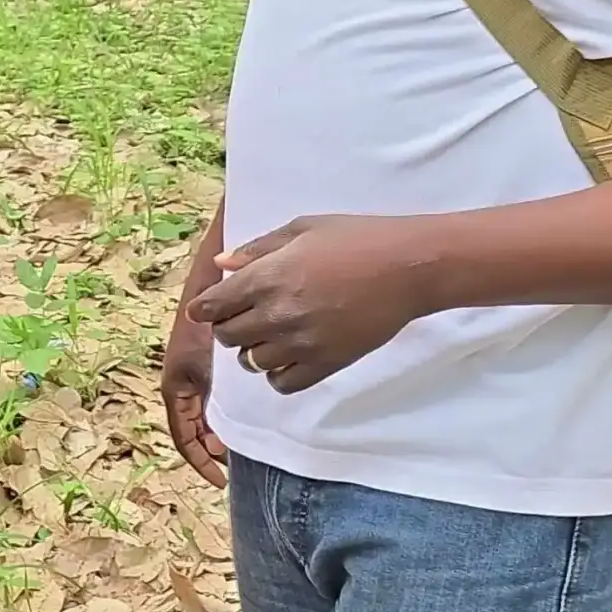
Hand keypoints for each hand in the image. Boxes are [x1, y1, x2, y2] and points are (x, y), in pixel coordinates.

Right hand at [159, 307, 227, 487]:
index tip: (219, 480)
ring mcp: (194, 377)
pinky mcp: (207, 367)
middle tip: (233, 464)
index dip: (200, 462)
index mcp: (175, 389)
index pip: (183, 438)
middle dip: (210, 451)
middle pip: (193, 431)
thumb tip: (215, 446)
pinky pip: (212, 402)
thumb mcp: (201, 369)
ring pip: (204, 418)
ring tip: (238, 447)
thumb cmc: (203, 323)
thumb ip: (206, 404)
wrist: (210, 284)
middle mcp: (182, 386)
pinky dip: (223, 417)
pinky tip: (243, 419)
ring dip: (217, 435)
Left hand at [190, 214, 442, 393]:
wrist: (408, 268)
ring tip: (269, 335)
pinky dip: (277, 373)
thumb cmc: (357, 239)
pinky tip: (288, 356)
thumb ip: (259, 248)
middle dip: (227, 326)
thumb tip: (223, 264)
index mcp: (267, 276)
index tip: (205, 309)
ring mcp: (301, 343)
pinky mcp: (326, 363)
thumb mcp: (303, 229)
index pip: (214, 305)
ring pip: (251, 362)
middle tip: (241, 317)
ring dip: (252, 349)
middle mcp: (277, 314)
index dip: (204, 309)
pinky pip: (283, 383)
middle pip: (228, 336)